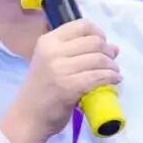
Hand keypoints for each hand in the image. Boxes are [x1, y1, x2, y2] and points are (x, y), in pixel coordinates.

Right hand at [0, 19, 119, 142]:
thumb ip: (77, 52)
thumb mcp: (51, 62)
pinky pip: (98, 76)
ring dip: (112, 66)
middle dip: (108, 52)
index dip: (98, 33)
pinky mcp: (68, 86)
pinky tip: (114, 81)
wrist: (27, 117)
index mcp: (47, 41)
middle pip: (94, 42)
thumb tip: (113, 47)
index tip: (103, 44)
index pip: (81, 25)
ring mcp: (60, 69)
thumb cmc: (41, 91)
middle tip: (112, 62)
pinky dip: (111, 77)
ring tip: (114, 73)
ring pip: (99, 59)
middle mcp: (52, 51)